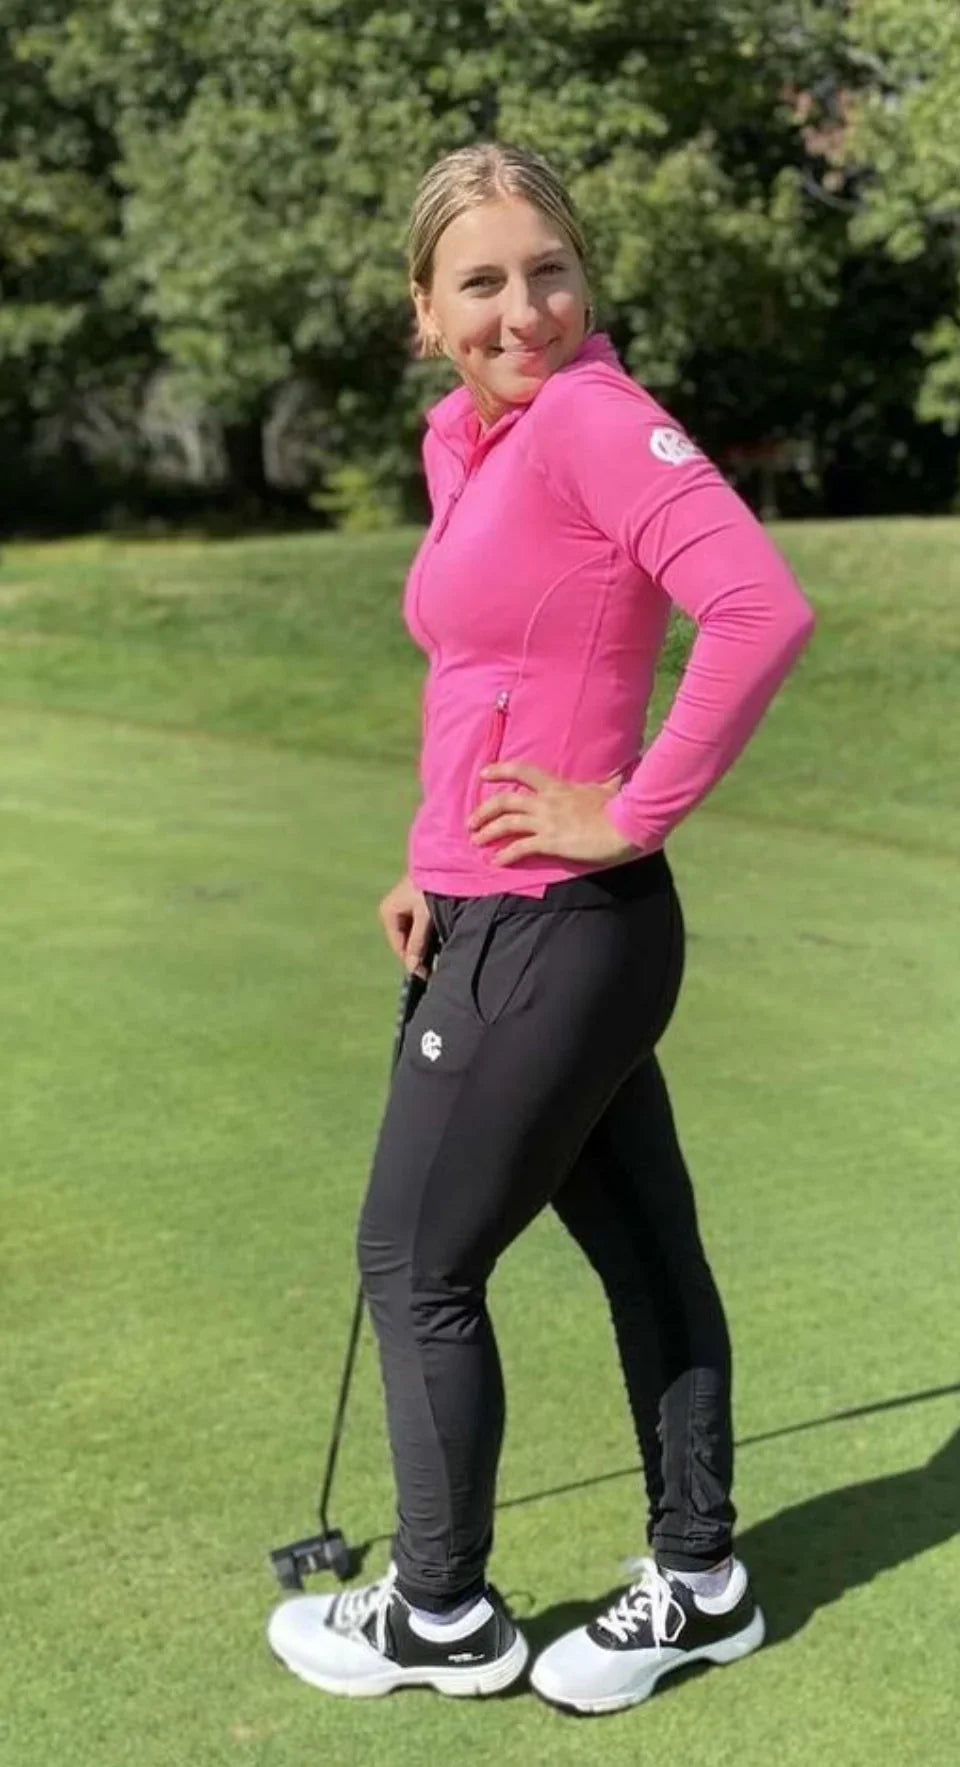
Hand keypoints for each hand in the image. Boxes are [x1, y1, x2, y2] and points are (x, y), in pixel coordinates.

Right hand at [378, 873, 433, 977]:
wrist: (445, 861)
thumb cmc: (433, 886)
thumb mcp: (426, 917)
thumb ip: (418, 943)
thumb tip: (412, 969)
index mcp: (388, 912)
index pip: (398, 947)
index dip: (412, 962)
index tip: (428, 975)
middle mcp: (391, 910)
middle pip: (406, 941)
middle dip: (420, 953)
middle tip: (438, 965)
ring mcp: (402, 907)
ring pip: (413, 934)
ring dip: (426, 943)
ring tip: (443, 949)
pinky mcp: (414, 904)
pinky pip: (419, 926)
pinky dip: (429, 933)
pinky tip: (442, 936)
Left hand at [467, 763, 642, 867]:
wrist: (627, 825)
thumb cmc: (620, 807)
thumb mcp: (608, 789)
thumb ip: (604, 782)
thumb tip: (616, 776)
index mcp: (558, 786)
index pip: (523, 772)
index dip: (501, 770)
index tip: (484, 773)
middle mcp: (547, 802)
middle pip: (505, 802)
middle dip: (484, 811)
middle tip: (471, 821)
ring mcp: (547, 822)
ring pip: (507, 824)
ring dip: (487, 832)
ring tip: (476, 841)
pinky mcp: (551, 842)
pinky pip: (520, 848)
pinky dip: (505, 855)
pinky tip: (496, 861)